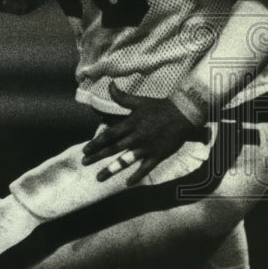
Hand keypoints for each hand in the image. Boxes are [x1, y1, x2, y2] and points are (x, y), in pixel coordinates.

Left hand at [81, 82, 197, 184]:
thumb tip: (110, 84)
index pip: (109, 135)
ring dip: (112, 169)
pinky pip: (145, 168)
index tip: (85, 149)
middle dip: (97, 156)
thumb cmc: (159, 107)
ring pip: (126, 160)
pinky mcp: (157, 155)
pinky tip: (127, 184)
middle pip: (113, 148)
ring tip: (99, 177)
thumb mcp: (139, 101)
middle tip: (84, 162)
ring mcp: (146, 148)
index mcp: (130, 124)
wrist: (183, 114)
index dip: (96, 142)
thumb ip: (122, 97)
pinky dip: (136, 176)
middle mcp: (136, 137)